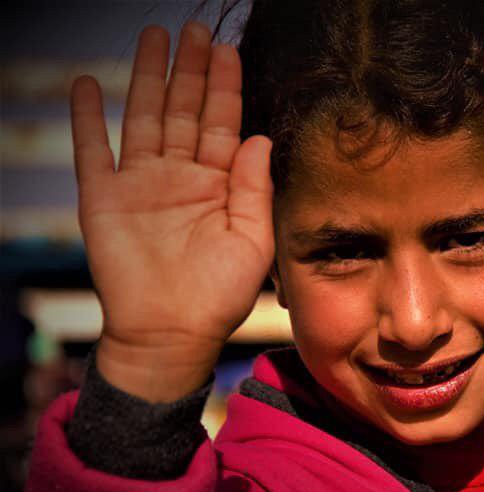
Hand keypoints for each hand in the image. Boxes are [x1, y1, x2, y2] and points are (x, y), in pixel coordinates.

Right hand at [71, 23, 273, 399]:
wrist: (170, 334)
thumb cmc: (219, 296)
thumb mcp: (253, 240)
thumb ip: (255, 188)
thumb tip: (260, 138)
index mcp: (220, 185)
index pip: (224, 123)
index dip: (226, 86)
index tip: (227, 49)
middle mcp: (181, 177)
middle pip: (186, 110)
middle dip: (190, 69)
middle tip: (194, 27)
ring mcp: (141, 184)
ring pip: (144, 117)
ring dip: (147, 77)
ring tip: (153, 36)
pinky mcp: (103, 198)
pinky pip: (93, 150)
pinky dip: (88, 118)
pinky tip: (89, 85)